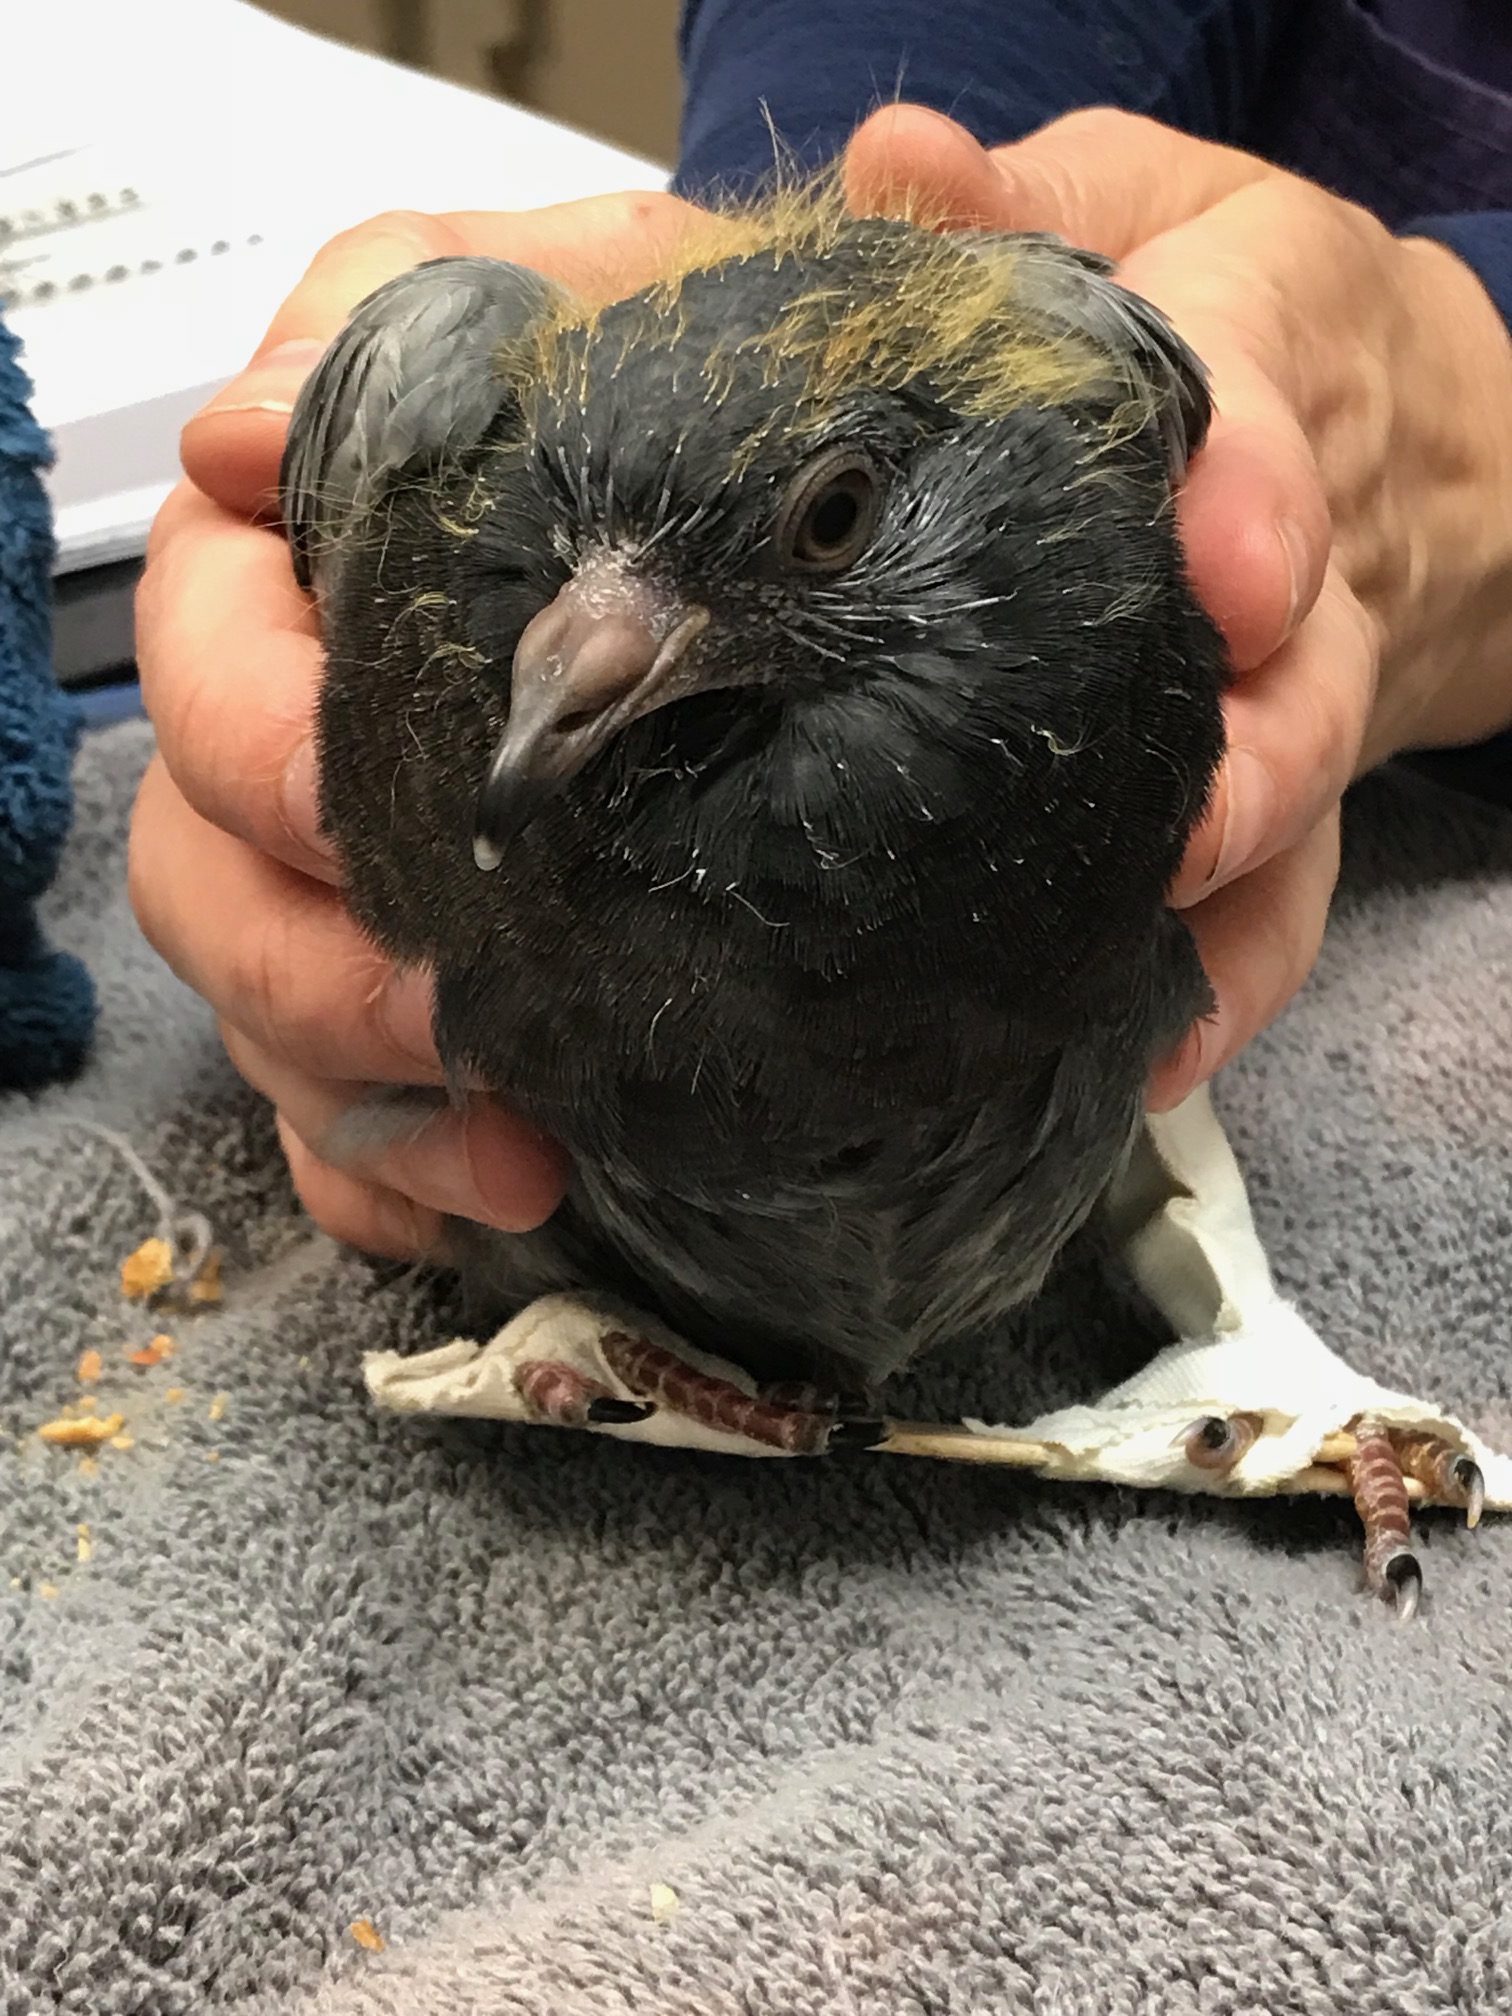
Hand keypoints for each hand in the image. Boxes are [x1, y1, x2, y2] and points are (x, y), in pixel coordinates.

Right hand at [132, 195, 700, 1256]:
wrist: (805, 514)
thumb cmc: (701, 400)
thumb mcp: (641, 297)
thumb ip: (486, 314)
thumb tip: (388, 374)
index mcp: (314, 535)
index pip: (208, 635)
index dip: (261, 733)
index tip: (355, 803)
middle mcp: (295, 704)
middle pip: (201, 857)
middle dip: (314, 955)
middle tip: (453, 1010)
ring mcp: (337, 866)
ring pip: (253, 1004)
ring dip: (361, 1089)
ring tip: (518, 1147)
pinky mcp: (401, 987)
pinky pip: (338, 1117)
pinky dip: (393, 1175)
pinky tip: (489, 1196)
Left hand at [844, 105, 1511, 1105]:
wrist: (1392, 431)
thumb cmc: (1228, 311)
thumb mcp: (1145, 203)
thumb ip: (1023, 200)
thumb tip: (891, 167)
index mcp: (1269, 361)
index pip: (1269, 411)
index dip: (1251, 487)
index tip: (1224, 561)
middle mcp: (1301, 548)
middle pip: (1304, 653)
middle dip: (1260, 730)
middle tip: (1189, 807)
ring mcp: (1305, 686)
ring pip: (1303, 793)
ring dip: (1239, 871)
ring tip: (1149, 934)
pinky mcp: (1290, 788)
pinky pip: (1289, 898)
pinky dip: (1232, 980)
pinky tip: (1150, 1049)